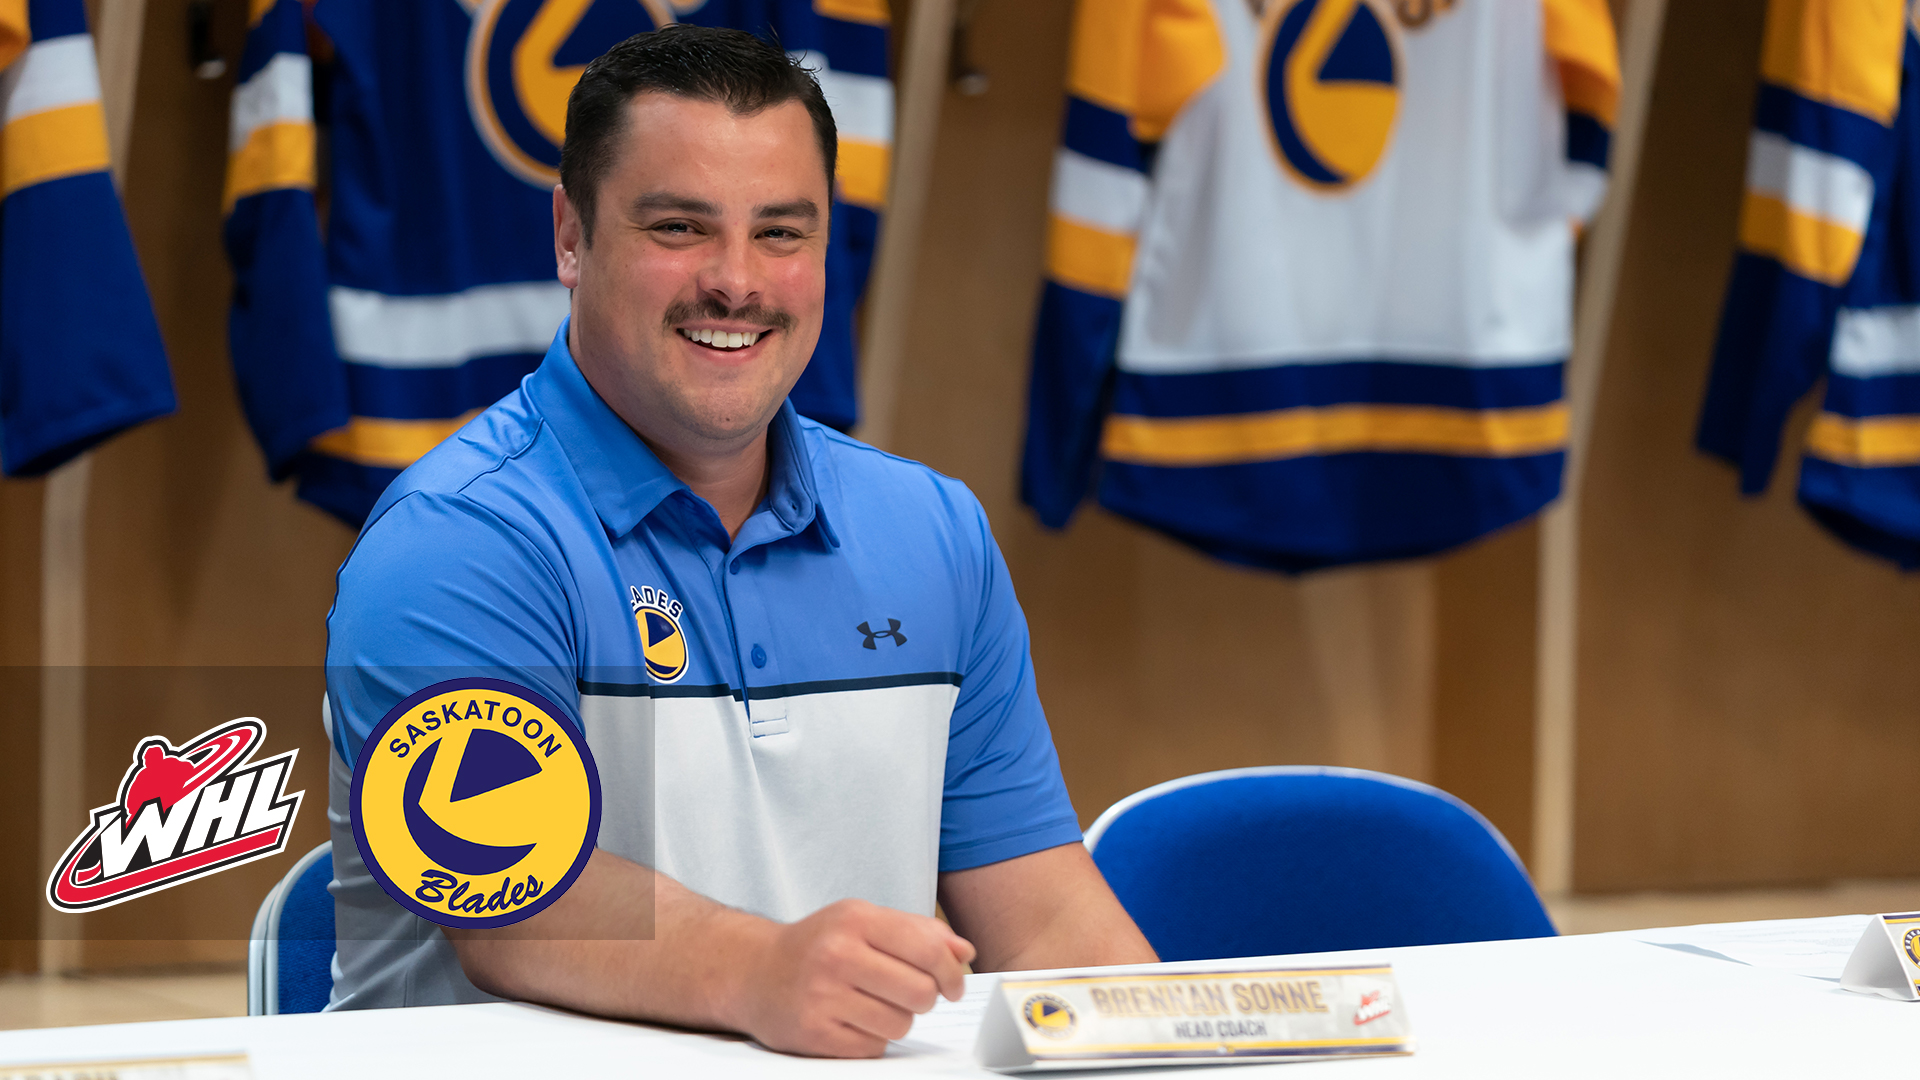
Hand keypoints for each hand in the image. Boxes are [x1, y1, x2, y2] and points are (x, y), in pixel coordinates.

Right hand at [735, 898, 975, 1057]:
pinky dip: (871, 1039)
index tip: (953, 984)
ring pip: (900, 1024)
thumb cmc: (817, 944)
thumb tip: (964, 951)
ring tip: (873, 1005)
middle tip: (910, 994)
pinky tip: (852, 1020)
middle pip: (920, 992)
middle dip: (925, 998)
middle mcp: (836, 954)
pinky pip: (873, 1047)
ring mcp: (822, 996)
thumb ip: (917, 931)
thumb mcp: (863, 920)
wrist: (754, 972)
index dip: (951, 972)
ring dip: (897, 1020)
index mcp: (855, 919)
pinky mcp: (814, 1033)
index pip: (928, 950)